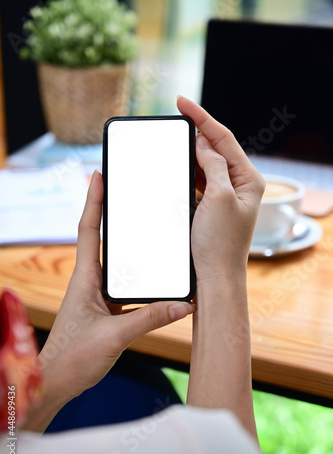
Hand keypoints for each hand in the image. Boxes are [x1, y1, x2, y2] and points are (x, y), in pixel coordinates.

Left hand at [26, 171, 194, 430]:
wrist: (57, 382)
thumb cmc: (73, 358)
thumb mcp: (115, 336)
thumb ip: (150, 319)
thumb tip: (184, 305)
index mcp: (85, 279)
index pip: (88, 230)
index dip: (93, 201)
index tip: (98, 175)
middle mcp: (90, 282)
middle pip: (102, 239)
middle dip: (112, 214)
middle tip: (129, 193)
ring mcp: (96, 295)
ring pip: (116, 264)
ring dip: (130, 248)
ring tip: (150, 230)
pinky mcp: (104, 309)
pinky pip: (125, 287)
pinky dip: (140, 279)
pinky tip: (157, 280)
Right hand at [177, 96, 264, 281]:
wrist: (215, 276)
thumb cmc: (220, 242)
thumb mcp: (219, 197)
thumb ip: (214, 165)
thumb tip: (204, 143)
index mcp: (249, 179)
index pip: (224, 139)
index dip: (202, 118)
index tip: (182, 102)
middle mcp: (240, 185)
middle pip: (216, 148)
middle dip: (197, 132)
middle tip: (176, 119)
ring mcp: (226, 196)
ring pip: (206, 165)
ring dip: (191, 153)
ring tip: (174, 143)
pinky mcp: (212, 206)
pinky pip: (200, 181)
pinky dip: (188, 172)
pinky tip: (178, 168)